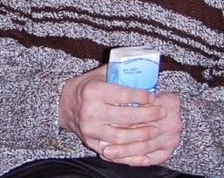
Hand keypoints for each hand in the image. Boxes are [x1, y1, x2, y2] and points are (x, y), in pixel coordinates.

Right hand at [59, 66, 179, 166]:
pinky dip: (130, 151)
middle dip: (148, 115)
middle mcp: (90, 111)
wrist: (63, 104)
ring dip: (142, 134)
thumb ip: (119, 73)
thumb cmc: (86, 87)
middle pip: (126, 116)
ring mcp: (90, 129)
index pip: (123, 95)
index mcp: (93, 91)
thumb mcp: (99, 75)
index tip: (153, 96)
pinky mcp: (91, 142)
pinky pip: (114, 150)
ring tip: (155, 129)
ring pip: (122, 137)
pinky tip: (143, 147)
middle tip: (161, 112)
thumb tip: (144, 71)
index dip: (141, 97)